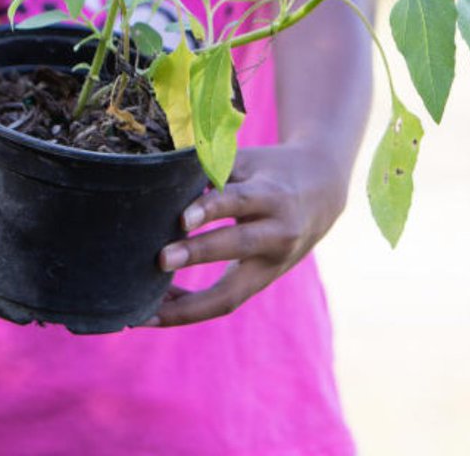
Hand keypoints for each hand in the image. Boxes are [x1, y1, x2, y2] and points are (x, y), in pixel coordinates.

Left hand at [148, 141, 347, 326]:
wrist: (322, 191)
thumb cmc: (271, 169)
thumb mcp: (247, 160)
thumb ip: (211, 169)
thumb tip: (161, 181)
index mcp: (272, 195)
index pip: (238, 202)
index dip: (211, 209)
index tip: (182, 217)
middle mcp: (278, 233)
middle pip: (238, 246)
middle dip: (198, 254)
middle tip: (160, 258)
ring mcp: (273, 263)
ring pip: (231, 292)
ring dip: (188, 303)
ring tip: (147, 308)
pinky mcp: (263, 281)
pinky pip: (226, 301)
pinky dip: (191, 308)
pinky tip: (158, 309)